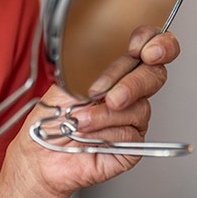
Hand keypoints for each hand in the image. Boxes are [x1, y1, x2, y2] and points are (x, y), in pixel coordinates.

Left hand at [5, 26, 180, 197]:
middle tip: (108, 95)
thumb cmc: (52, 118)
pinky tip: (89, 135)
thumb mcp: (68, 80)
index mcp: (117, 69)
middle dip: (133, 82)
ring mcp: (134, 118)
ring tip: (81, 120)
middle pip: (155, 74)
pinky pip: (131, 133)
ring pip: (140, 106)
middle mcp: (130, 91)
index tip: (137, 48)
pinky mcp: (133, 145)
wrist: (41, 154)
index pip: (150, 45)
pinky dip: (107, 132)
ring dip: (105, 114)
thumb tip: (118, 58)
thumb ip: (97, 66)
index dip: (154, 42)